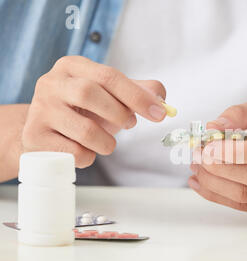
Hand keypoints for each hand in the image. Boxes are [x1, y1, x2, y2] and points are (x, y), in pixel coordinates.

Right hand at [22, 55, 166, 167]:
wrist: (45, 132)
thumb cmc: (82, 111)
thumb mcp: (110, 96)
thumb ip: (137, 92)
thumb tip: (161, 97)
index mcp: (73, 66)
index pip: (109, 76)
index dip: (138, 96)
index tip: (160, 114)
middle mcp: (51, 83)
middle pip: (90, 93)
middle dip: (119, 114)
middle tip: (129, 125)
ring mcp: (39, 110)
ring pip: (85, 130)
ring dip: (106, 142)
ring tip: (106, 142)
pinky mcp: (34, 137)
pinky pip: (74, 153)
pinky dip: (89, 157)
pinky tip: (84, 150)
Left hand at [188, 98, 246, 219]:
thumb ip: (239, 114)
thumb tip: (212, 128)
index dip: (233, 151)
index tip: (207, 146)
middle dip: (218, 167)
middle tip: (196, 155)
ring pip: (246, 196)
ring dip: (214, 183)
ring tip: (197, 168)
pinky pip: (245, 207)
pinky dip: (218, 196)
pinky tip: (203, 183)